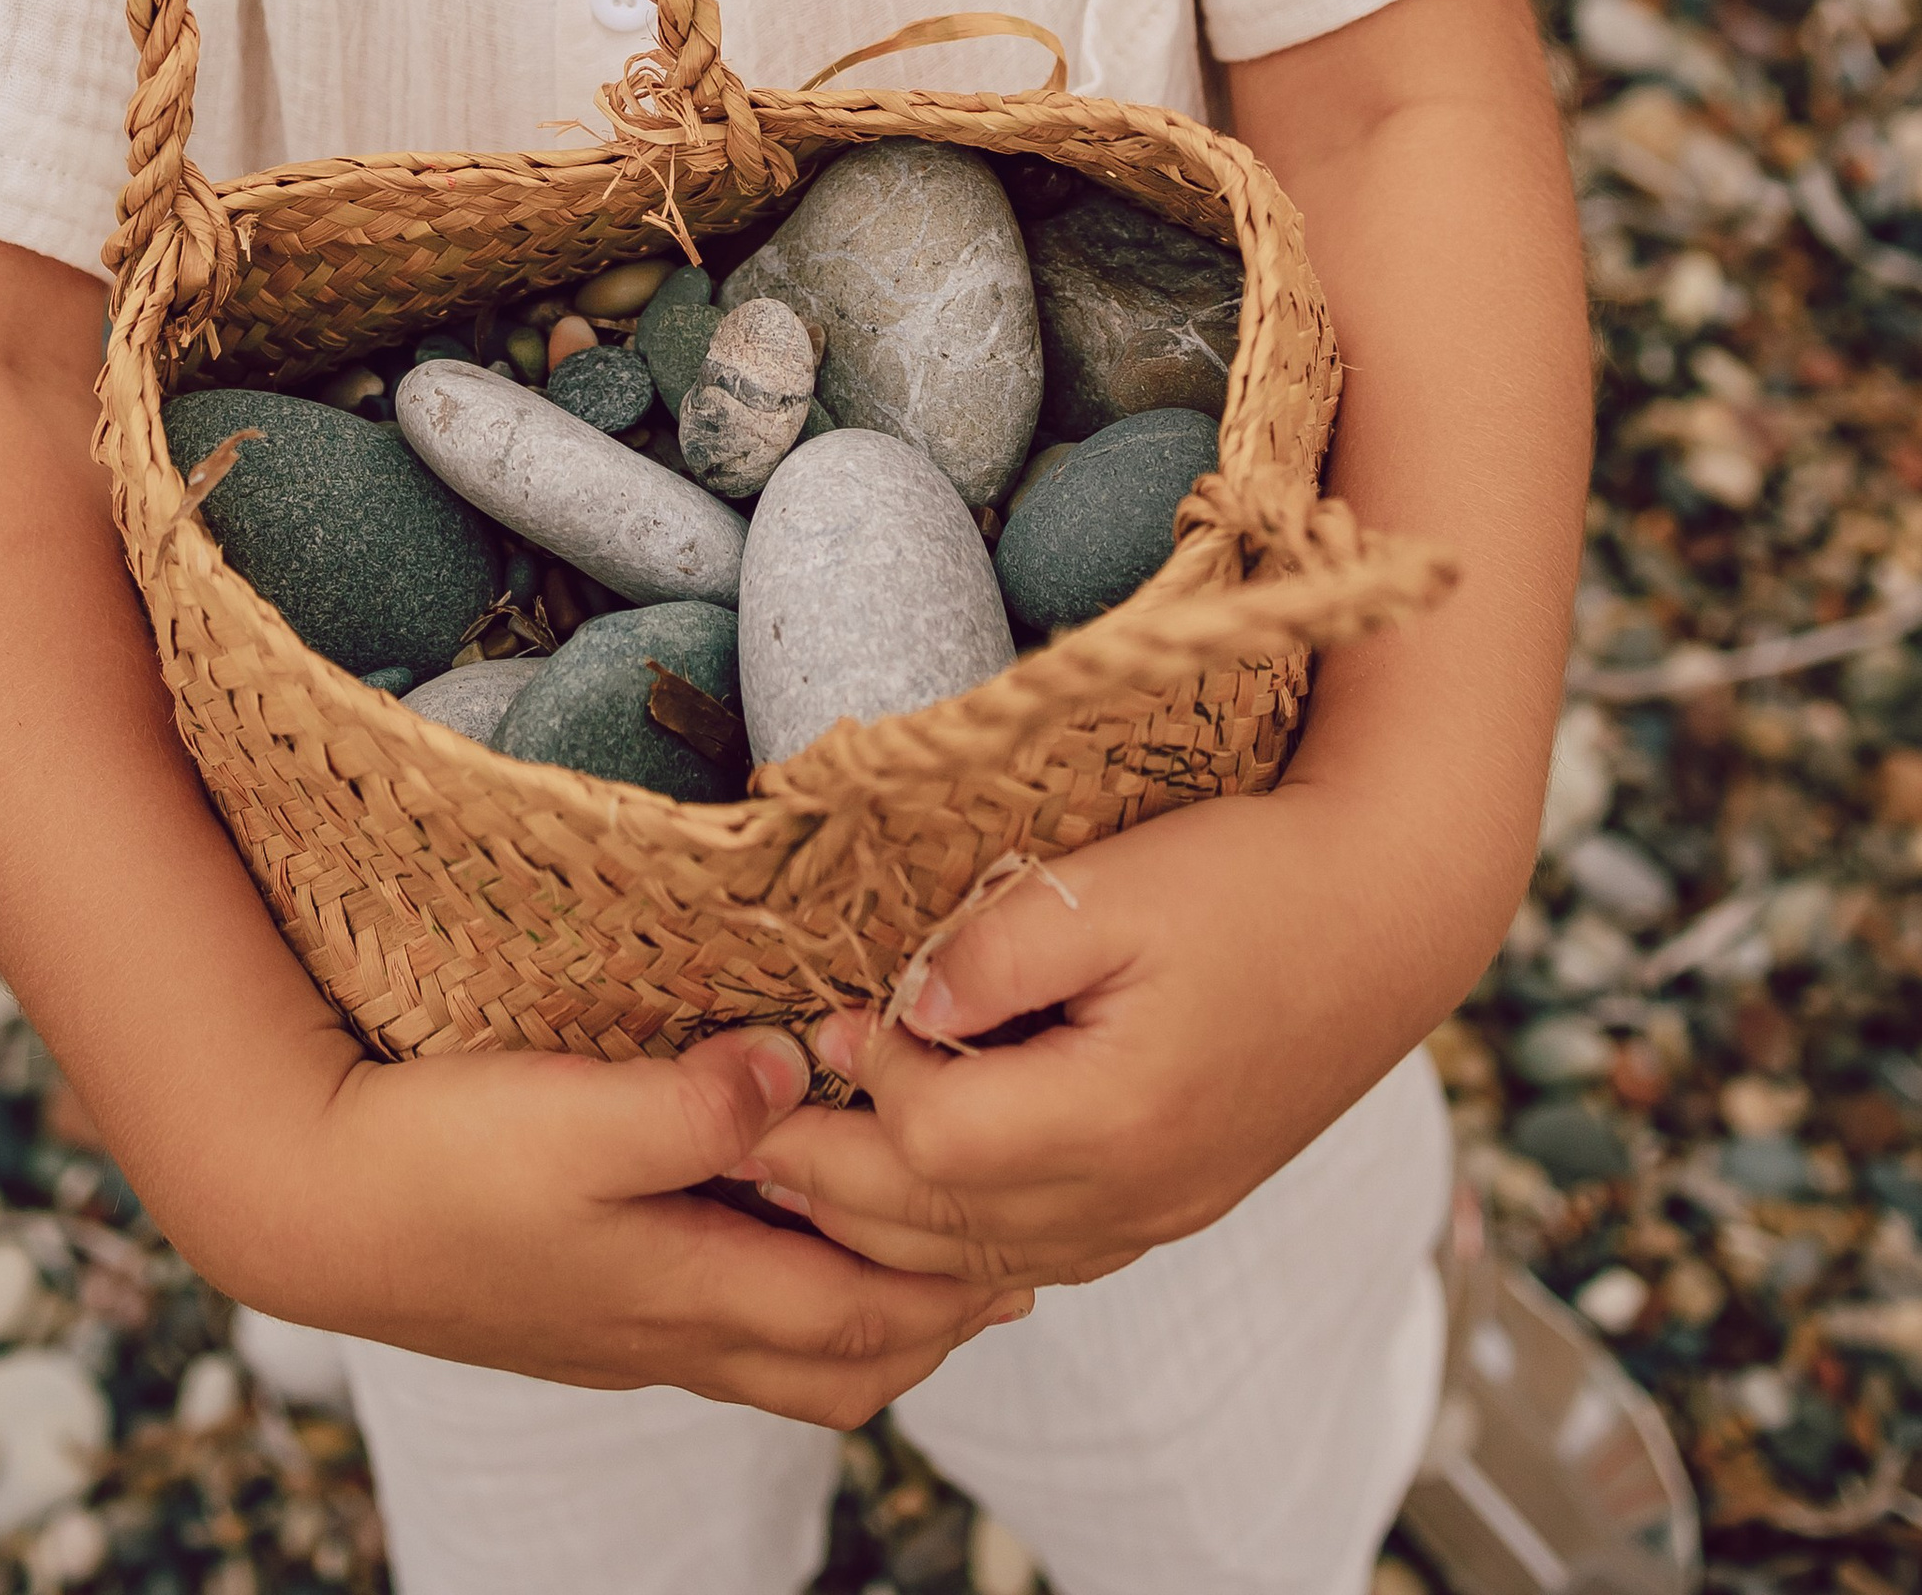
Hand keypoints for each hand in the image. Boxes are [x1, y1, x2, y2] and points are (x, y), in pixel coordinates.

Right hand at [228, 1023, 1031, 1423]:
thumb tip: (800, 1074)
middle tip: (1007, 1258)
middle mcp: (668, 1332)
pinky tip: (777, 1246)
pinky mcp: (582, 1309)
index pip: (862, 1315)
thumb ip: (695, 1105)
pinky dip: (789, 1305)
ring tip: (919, 1260)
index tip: (1025, 1225)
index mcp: (686, 1291)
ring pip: (783, 1363)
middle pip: (840, 1363)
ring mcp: (623, 1331)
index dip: (953, 1279)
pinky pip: (724, 1335)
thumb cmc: (438, 1159)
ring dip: (866, 1319)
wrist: (307, 1206)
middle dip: (934, 1319)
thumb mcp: (572, 1115)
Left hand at [743, 783, 1466, 1294]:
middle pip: (938, 1228)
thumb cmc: (1251, 879)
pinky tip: (913, 1195)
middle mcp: (1134, 1195)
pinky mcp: (1172, 1204)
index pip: (933, 1139)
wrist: (1390, 914)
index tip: (828, 1013)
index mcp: (1114, 1117)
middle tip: (751, 1125)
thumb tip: (902, 1002)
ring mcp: (1157, 1215)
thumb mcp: (1112, 885)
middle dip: (829, 1179)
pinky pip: (1039, 1255)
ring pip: (981, 1262)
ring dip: (878, 1225)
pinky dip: (956, 1238)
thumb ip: (992, 950)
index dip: (867, 1075)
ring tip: (799, 1169)